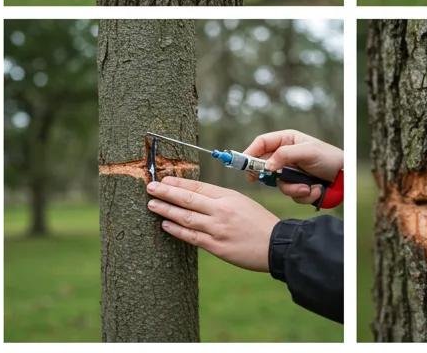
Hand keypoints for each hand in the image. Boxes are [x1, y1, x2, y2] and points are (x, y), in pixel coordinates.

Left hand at [146, 176, 277, 271]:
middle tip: (150, 187)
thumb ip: (219, 199)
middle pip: (188, 198)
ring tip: (152, 204)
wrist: (276, 244)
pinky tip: (165, 225)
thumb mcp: (241, 201)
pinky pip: (191, 236)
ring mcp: (217, 228)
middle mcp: (220, 210)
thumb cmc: (259, 221)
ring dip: (166, 210)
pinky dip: (176, 230)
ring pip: (186, 217)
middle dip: (166, 192)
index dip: (178, 182)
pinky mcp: (217, 247)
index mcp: (227, 196)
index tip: (163, 179)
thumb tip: (196, 196)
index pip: (197, 186)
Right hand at [243, 129, 342, 204]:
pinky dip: (303, 195)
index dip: (250, 152)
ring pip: (279, 184)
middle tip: (260, 180)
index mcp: (286, 140)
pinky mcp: (297, 186)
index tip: (243, 165)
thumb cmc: (328, 157)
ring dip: (293, 188)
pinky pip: (291, 193)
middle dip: (269, 176)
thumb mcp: (307, 152)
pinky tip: (315, 190)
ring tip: (308, 188)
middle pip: (265, 165)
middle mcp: (286, 156)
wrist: (345, 177)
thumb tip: (267, 166)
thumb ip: (285, 156)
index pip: (262, 143)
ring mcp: (291, 172)